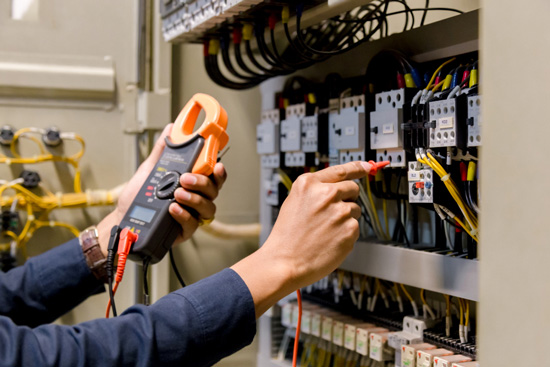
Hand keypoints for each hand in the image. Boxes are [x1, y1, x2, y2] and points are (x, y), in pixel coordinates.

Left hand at [97, 124, 226, 254]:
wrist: (124, 219)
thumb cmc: (138, 197)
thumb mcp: (149, 170)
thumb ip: (163, 152)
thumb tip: (170, 130)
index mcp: (192, 183)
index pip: (213, 176)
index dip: (219, 171)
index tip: (216, 165)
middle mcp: (196, 199)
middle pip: (213, 191)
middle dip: (202, 183)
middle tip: (185, 179)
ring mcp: (192, 215)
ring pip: (208, 208)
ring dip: (194, 199)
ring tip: (176, 194)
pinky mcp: (184, 230)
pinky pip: (193, 224)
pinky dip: (184, 215)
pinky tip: (173, 209)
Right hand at [231, 161, 371, 316]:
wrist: (285, 262)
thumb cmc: (287, 236)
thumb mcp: (294, 202)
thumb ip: (315, 191)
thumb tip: (337, 187)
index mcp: (309, 184)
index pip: (340, 170)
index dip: (357, 168)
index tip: (367, 167)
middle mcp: (326, 194)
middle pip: (352, 188)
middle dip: (347, 199)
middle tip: (332, 214)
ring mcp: (340, 211)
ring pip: (355, 210)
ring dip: (345, 218)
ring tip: (325, 231)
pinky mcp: (350, 229)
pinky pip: (355, 227)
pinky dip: (346, 234)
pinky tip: (330, 240)